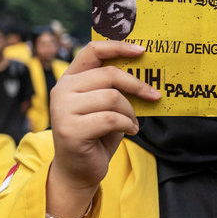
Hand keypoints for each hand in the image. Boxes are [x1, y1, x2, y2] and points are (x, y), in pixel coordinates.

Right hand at [49, 41, 159, 195]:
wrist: (79, 170)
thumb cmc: (97, 135)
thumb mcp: (107, 106)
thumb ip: (115, 88)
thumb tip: (146, 72)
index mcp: (70, 79)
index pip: (92, 51)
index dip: (118, 47)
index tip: (143, 51)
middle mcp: (62, 90)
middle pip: (109, 75)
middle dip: (137, 86)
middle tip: (154, 96)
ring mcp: (63, 109)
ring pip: (112, 97)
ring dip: (130, 112)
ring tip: (132, 123)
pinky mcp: (70, 129)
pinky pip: (111, 118)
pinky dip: (127, 125)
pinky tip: (129, 132)